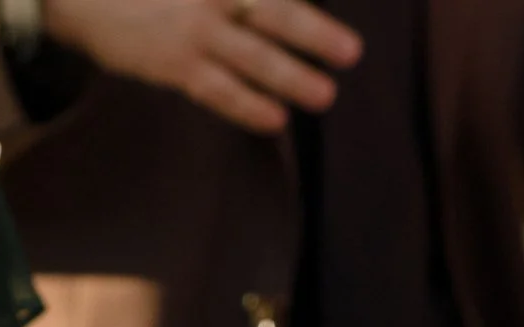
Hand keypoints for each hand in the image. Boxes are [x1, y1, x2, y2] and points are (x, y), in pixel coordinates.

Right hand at [42, 0, 363, 132]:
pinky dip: (247, 106)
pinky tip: (275, 119)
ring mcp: (191, 32)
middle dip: (313, 33)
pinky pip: (217, 90)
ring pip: (250, 56)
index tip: (338, 39)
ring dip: (290, 77)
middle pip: (270, 13)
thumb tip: (260, 9)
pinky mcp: (172, 65)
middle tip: (351, 53)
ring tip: (324, 95)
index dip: (300, 10)